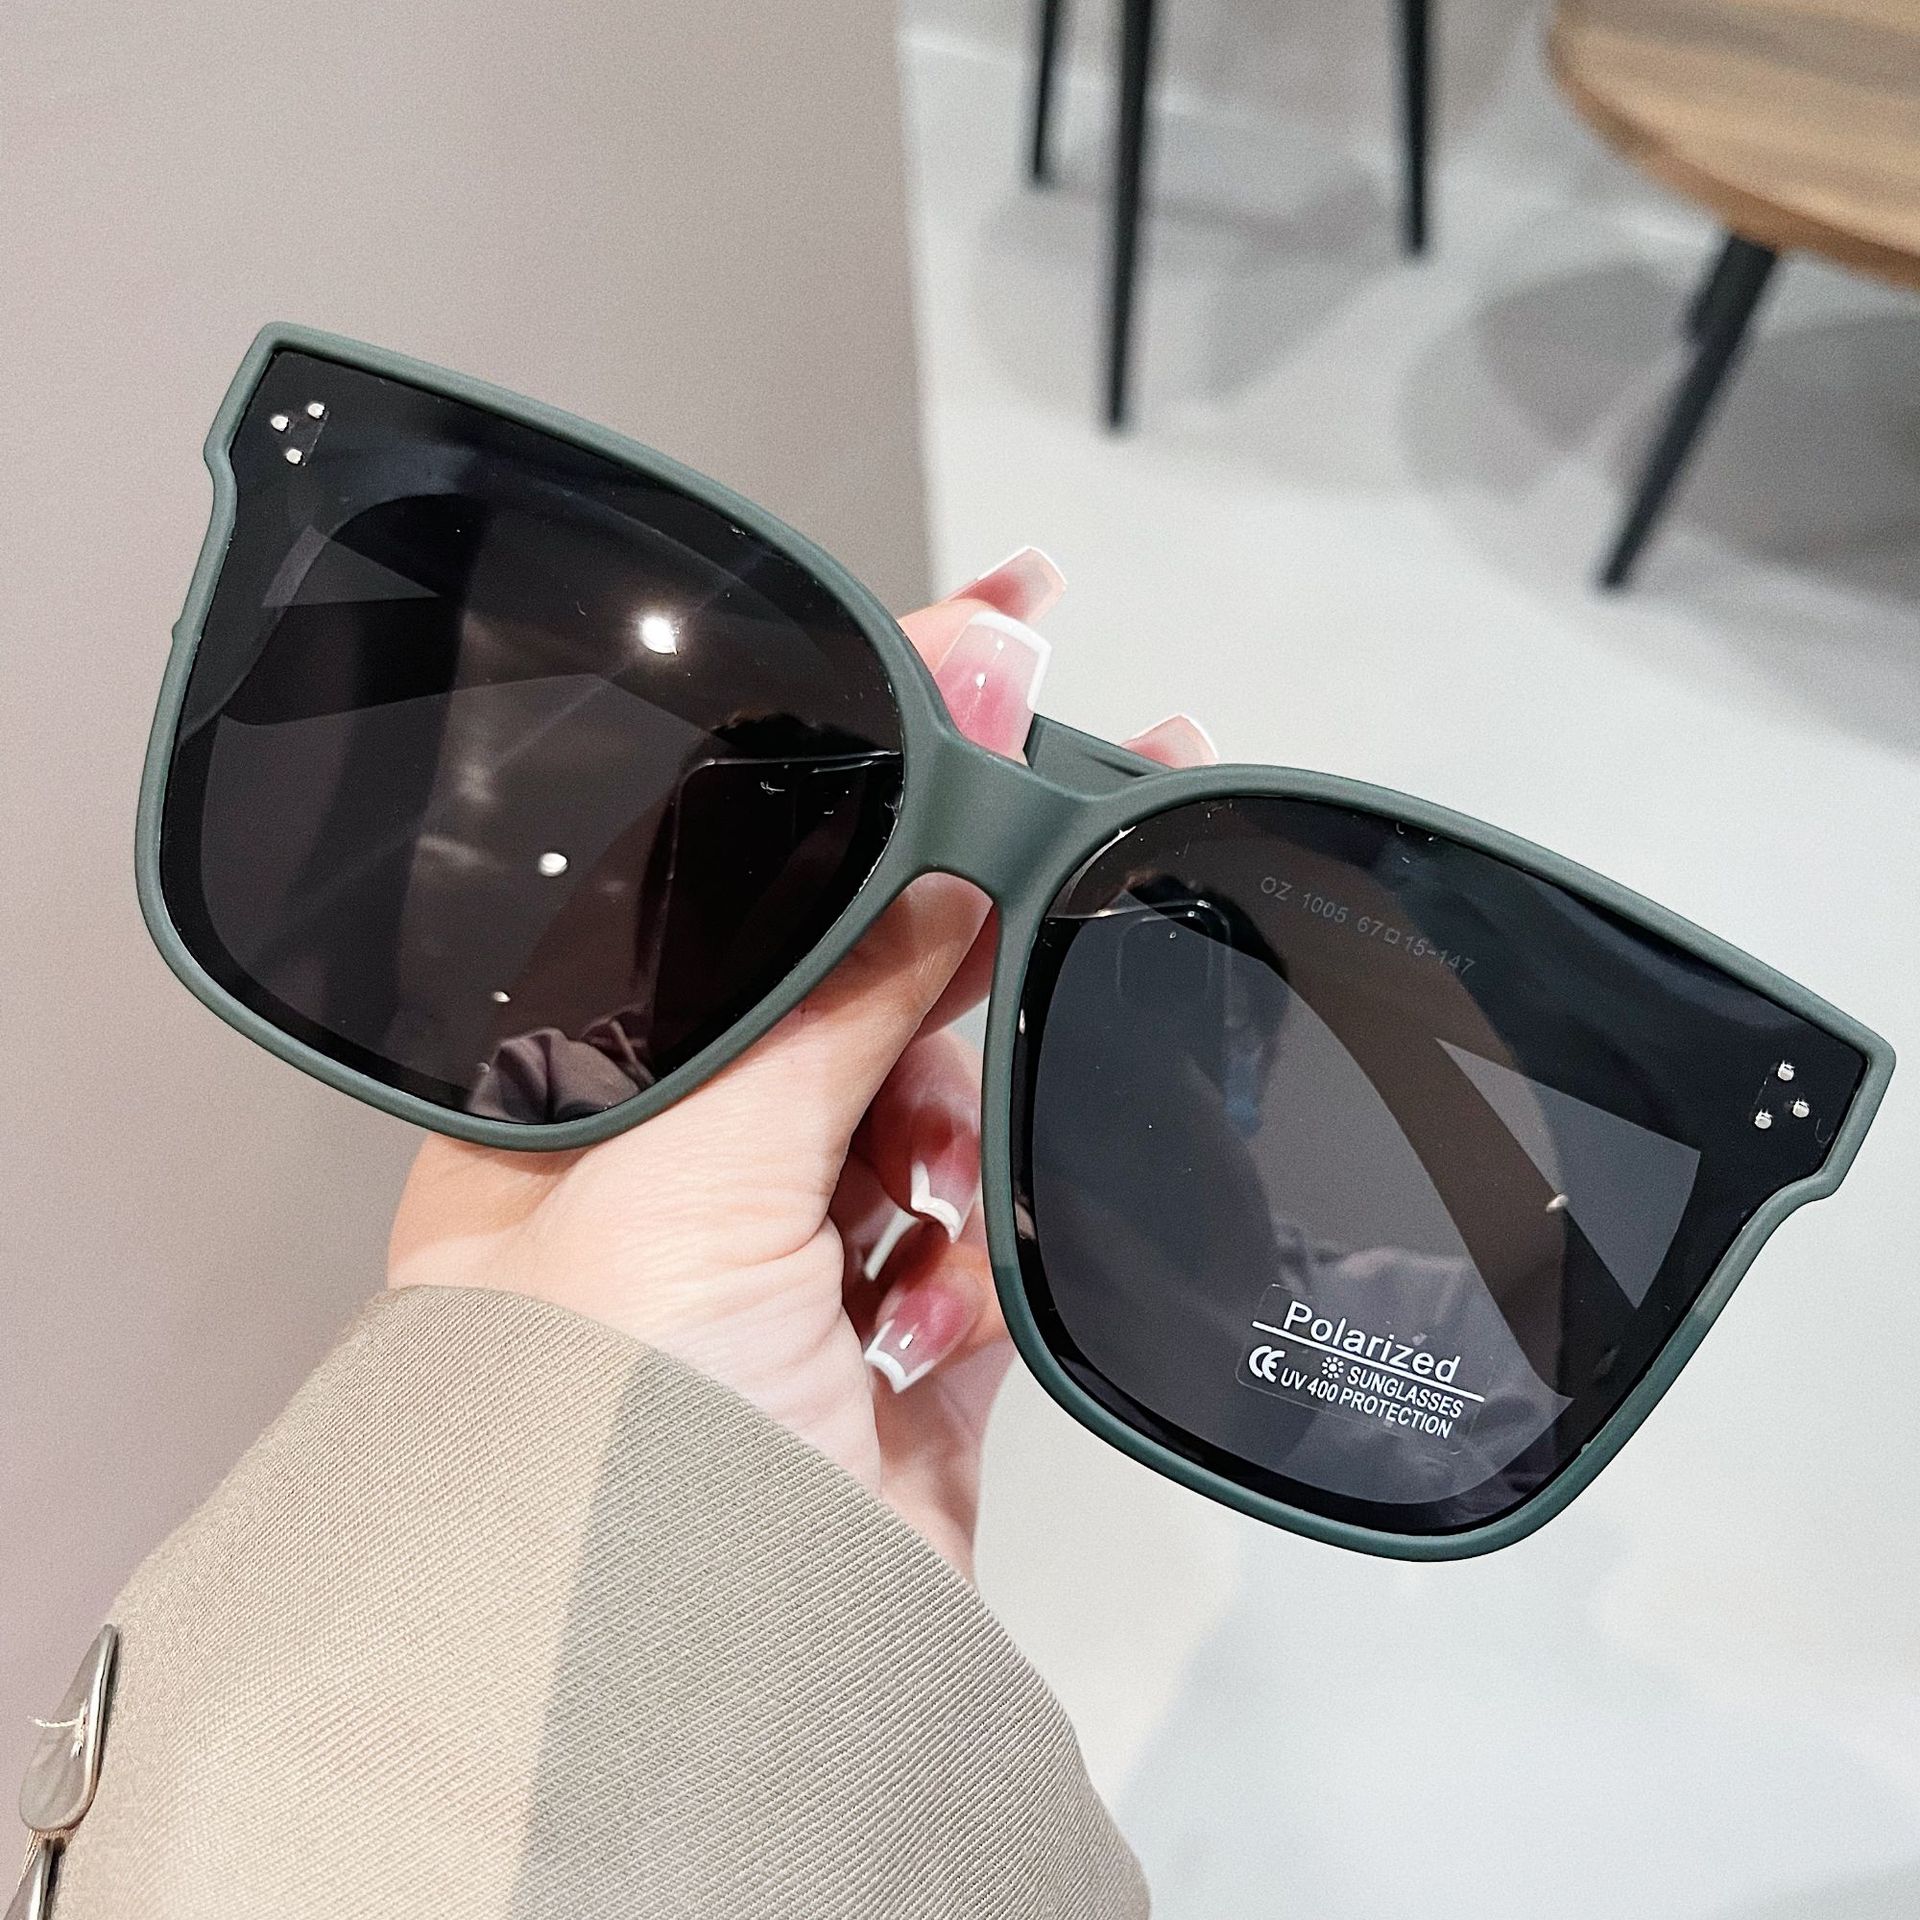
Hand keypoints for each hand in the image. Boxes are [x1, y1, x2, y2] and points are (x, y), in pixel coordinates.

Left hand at [388, 551, 1214, 1575]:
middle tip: (1097, 770)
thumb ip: (821, 989)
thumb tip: (935, 824)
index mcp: (586, 1099)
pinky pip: (979, 1252)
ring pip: (939, 1106)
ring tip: (921, 1193)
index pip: (732, 874)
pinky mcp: (894, 1358)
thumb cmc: (589, 1457)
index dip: (860, 751)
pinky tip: (922, 1307)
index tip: (986, 635)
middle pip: (857, 978)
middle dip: (965, 898)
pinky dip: (972, 1269)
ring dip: (960, 1126)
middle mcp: (683, 1171)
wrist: (684, 1705)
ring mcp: (794, 1266)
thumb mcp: (688, 1167)